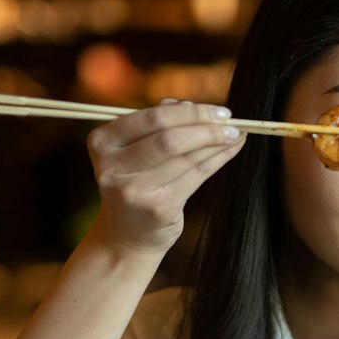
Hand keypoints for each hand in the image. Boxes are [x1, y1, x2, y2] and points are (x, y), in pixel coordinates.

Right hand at [87, 99, 245, 254]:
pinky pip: (196, 176)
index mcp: (102, 142)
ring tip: (236, 134)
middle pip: (168, 139)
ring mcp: (134, 191)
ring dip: (217, 143)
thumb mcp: (132, 149)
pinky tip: (231, 150)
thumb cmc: (134, 181)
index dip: (189, 112)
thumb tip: (193, 105)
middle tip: (230, 121)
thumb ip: (156, 123)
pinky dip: (218, 159)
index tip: (217, 111)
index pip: (152, 118)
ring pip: (186, 158)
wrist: (126, 233)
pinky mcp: (158, 209)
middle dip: (205, 127)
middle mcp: (113, 167)